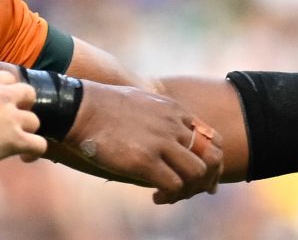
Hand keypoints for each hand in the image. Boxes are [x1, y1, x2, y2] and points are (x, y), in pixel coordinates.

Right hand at [0, 67, 47, 169]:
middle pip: (29, 94)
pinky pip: (38, 144)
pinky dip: (35, 151)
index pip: (10, 79)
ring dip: (27, 131)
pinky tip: (26, 156)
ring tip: (18, 142)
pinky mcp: (15, 139)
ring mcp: (12, 117)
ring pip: (34, 121)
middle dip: (24, 106)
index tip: (2, 102)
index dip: (8, 91)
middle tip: (13, 119)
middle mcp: (4, 95)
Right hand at [65, 82, 224, 199]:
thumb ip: (162, 114)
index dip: (212, 160)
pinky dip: (169, 195)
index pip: (213, 138)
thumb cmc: (108, 105)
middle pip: (212, 158)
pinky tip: (156, 196)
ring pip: (197, 173)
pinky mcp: (145, 161)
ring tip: (169, 194)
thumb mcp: (145, 100)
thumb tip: (164, 127)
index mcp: (177, 111)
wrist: (84, 109)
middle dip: (206, 179)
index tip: (202, 175)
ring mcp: (162, 143)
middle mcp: (175, 126)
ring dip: (188, 190)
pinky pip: (173, 185)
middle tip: (189, 190)